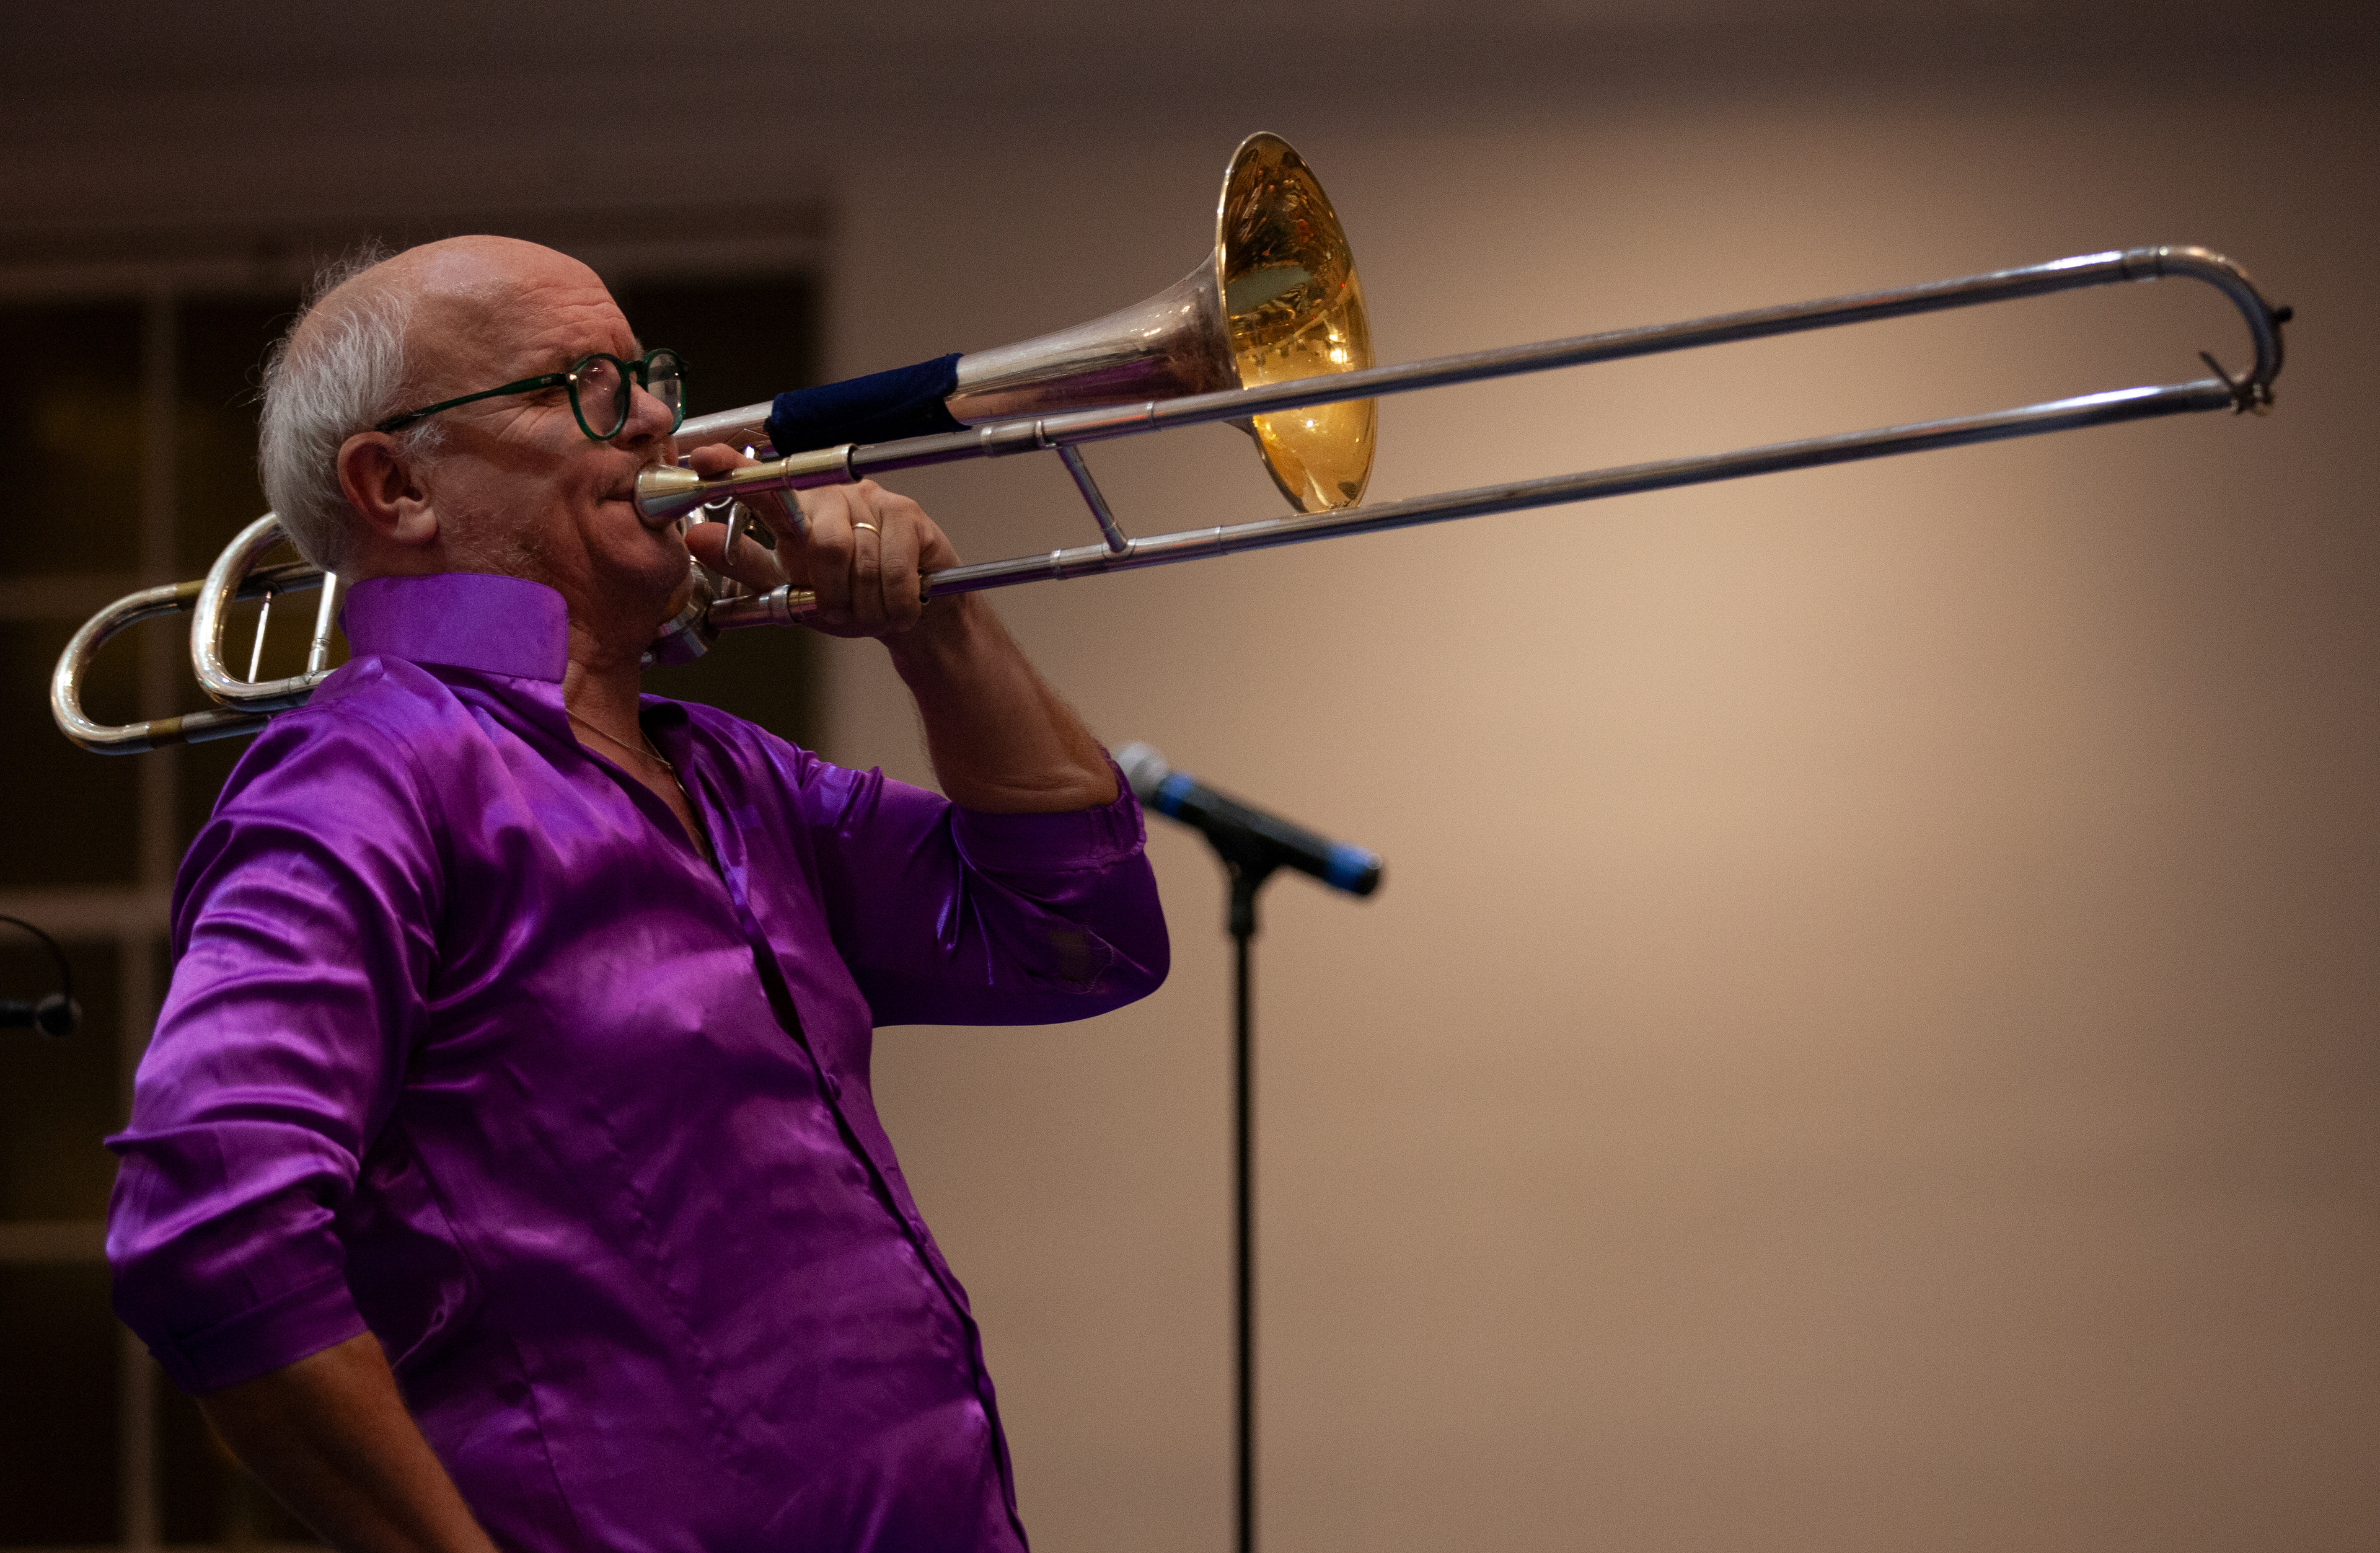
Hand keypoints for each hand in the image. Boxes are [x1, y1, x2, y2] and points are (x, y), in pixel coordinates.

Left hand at [679, 445, 960, 640]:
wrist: (913, 616)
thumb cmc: (849, 600)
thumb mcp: (789, 590)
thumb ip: (745, 565)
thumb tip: (695, 539)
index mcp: (797, 510)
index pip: (762, 483)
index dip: (734, 470)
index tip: (704, 460)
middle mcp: (833, 495)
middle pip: (826, 543)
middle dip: (835, 593)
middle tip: (841, 612)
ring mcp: (874, 500)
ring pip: (863, 562)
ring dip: (866, 605)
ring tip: (870, 612)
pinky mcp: (910, 515)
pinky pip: (896, 568)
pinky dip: (894, 603)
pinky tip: (896, 609)